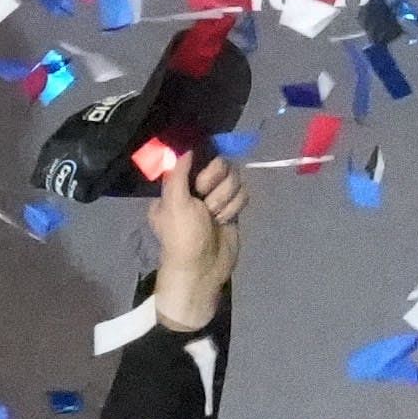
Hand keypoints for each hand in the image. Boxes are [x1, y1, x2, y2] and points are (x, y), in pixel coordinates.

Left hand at [147, 152, 249, 336]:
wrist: (203, 269)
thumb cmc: (182, 237)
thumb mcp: (174, 203)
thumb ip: (179, 172)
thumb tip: (187, 148)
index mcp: (178, 184)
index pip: (198, 156)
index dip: (205, 165)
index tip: (200, 181)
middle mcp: (197, 187)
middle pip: (221, 164)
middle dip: (216, 185)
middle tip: (205, 202)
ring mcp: (216, 197)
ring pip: (234, 178)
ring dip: (225, 199)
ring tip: (214, 217)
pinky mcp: (232, 208)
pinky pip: (243, 193)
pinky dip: (235, 207)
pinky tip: (224, 221)